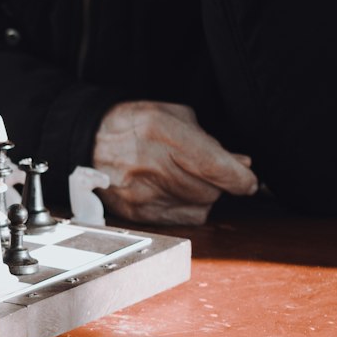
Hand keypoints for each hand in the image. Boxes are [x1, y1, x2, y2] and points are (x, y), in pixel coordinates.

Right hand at [93, 100, 257, 224]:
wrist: (88, 142)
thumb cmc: (134, 125)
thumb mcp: (173, 117)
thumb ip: (209, 141)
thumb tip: (241, 164)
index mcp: (162, 133)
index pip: (214, 166)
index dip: (240, 178)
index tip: (249, 181)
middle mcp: (152, 165)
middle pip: (209, 191)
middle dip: (218, 184)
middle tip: (208, 172)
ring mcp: (142, 193)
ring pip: (199, 208)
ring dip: (202, 196)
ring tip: (185, 179)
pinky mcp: (137, 213)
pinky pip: (181, 220)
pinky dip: (186, 208)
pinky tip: (174, 193)